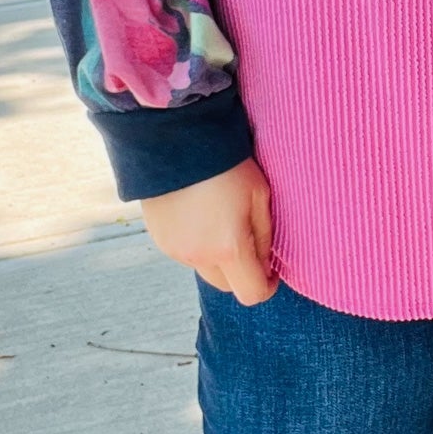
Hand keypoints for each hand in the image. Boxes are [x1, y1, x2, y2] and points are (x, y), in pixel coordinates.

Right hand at [140, 156, 279, 304]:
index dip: (266, 286)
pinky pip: (185, 253)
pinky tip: (200, 214)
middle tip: (248, 240)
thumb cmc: (227, 164)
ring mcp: (175, 250)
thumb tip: (266, 261)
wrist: (177, 139)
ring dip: (217, 257)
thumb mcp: (259, 194)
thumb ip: (265, 235)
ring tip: (221, 219)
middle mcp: (199, 256)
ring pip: (205, 269)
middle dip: (241, 271)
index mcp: (229, 248)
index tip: (272, 271)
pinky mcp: (160, 239)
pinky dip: (197, 244)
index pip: (252, 293)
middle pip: (227, 285)